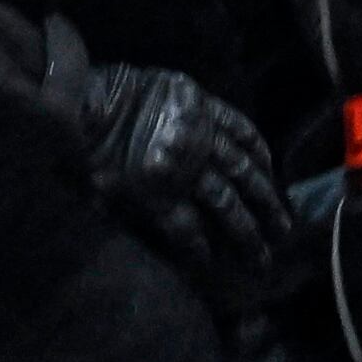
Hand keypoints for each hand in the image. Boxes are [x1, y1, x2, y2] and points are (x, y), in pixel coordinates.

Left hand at [67, 60, 291, 296]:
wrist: (81, 94)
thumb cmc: (78, 145)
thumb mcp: (90, 188)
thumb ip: (117, 212)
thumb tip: (135, 236)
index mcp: (157, 192)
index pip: (189, 230)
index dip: (201, 250)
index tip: (215, 266)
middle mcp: (185, 167)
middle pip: (226, 206)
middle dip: (247, 235)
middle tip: (265, 259)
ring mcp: (199, 135)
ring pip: (241, 172)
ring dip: (264, 199)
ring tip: (282, 225)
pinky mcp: (203, 105)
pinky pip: (239, 127)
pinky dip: (256, 147)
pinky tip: (270, 167)